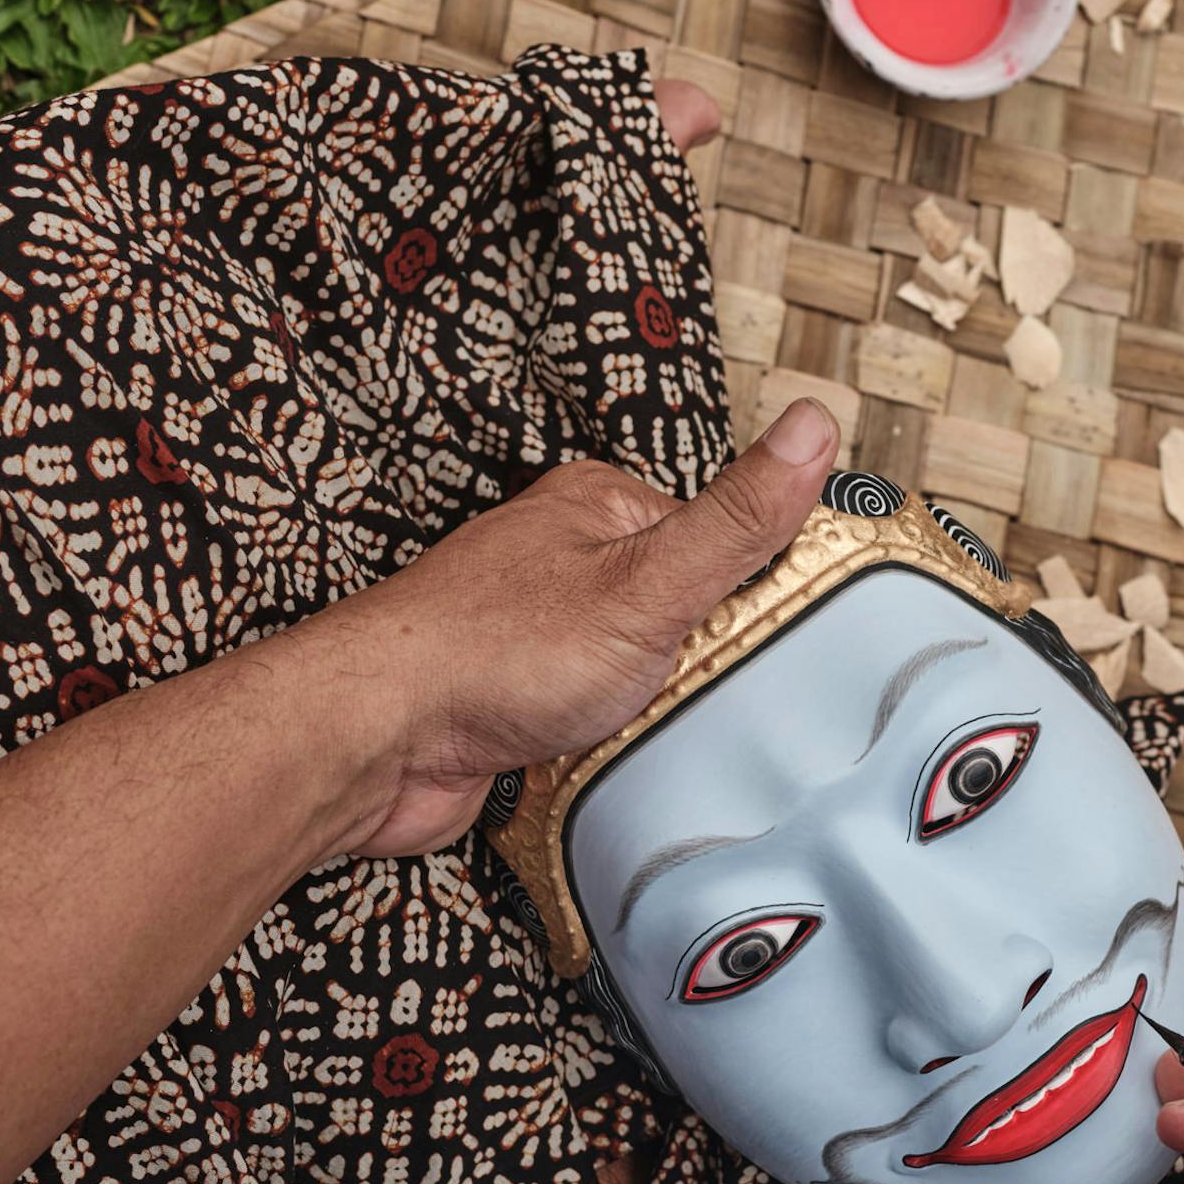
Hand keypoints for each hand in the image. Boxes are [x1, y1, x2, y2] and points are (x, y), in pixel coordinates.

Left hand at [287, 399, 838, 858]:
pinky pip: (595, 724)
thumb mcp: (648, 583)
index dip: (749, 597)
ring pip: (642, 677)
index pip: (721, 539)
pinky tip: (595, 755)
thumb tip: (812, 428)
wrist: (370, 740)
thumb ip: (736, 518)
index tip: (759, 636)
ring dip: (648, 715)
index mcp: (600, 506)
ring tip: (631, 727)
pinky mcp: (515, 699)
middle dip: (697, 666)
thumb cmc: (489, 653)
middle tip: (686, 692)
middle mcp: (565, 559)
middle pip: (685, 613)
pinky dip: (604, 747)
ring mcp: (538, 630)